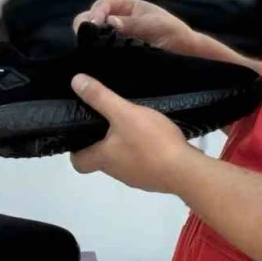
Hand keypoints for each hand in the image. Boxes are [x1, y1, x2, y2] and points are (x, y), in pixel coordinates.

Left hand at [68, 74, 194, 193]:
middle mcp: (117, 172)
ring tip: (132, 124)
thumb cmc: (151, 142)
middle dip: (103, 142)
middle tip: (108, 120)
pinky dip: (144, 152)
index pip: (78, 162)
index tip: (80, 132)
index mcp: (104, 159)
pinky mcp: (156, 178)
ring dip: (125, 146)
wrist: (186, 170)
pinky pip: (144, 163)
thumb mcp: (124, 113)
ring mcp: (138, 177)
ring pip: (123, 161)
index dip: (76, 150)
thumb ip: (101, 97)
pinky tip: (155, 138)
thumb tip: (75, 81)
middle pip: (102, 160)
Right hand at [73, 0, 200, 55]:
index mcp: (129, 7)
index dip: (97, 10)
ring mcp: (117, 37)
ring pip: (95, 34)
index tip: (95, 23)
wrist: (187, 55)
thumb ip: (134, 24)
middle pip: (94, 16)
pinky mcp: (117, 53)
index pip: (106, 2)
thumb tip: (110, 22)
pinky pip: (101, 50)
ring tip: (88, 47)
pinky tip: (95, 58)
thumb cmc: (175, 34)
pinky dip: (95, 51)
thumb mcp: (156, 26)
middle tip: (85, 35)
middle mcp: (120, 20)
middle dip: (87, 23)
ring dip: (89, 38)